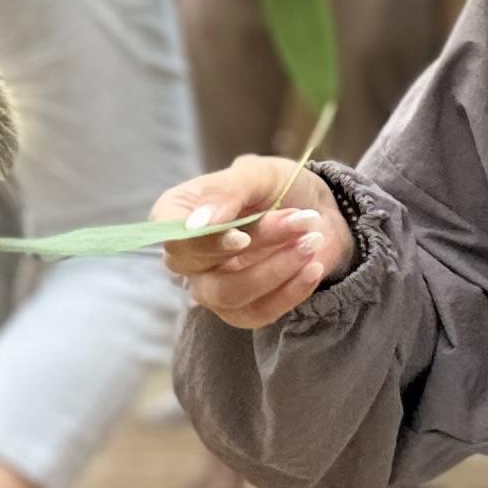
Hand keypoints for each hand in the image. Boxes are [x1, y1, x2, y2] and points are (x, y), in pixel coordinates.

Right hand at [154, 158, 344, 329]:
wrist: (317, 213)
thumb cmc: (278, 187)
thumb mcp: (258, 174)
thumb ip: (226, 192)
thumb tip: (197, 224)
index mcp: (179, 213)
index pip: (171, 236)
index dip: (201, 241)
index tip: (242, 237)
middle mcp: (188, 254)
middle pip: (200, 265)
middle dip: (258, 241)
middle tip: (302, 219)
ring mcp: (211, 286)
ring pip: (229, 293)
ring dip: (277, 268)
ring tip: (312, 240)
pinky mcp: (240, 309)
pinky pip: (258, 313)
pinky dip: (291, 291)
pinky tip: (313, 267)